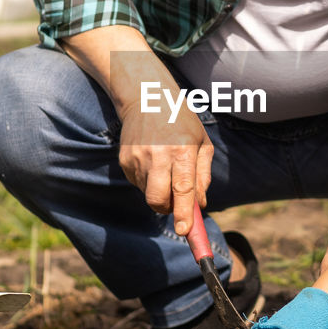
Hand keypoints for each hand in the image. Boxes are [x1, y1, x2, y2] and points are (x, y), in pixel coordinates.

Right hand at [117, 100, 213, 234]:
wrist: (146, 98)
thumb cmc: (181, 122)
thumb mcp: (202, 143)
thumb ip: (203, 175)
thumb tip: (200, 205)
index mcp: (182, 150)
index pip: (183, 189)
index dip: (184, 213)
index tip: (185, 231)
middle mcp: (158, 155)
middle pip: (158, 200)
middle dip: (168, 209)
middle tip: (176, 203)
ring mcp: (137, 158)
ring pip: (148, 194)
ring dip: (160, 191)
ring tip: (165, 166)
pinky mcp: (124, 161)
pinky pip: (138, 184)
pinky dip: (148, 181)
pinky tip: (152, 160)